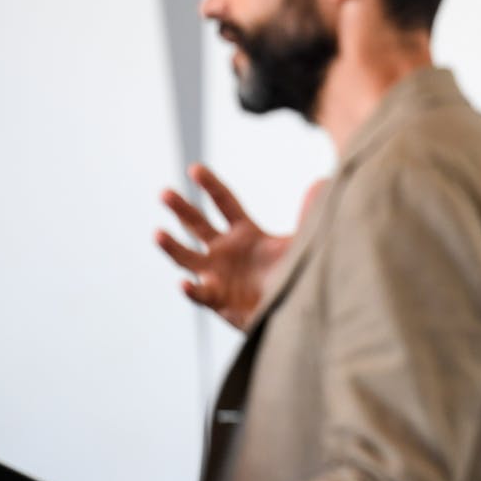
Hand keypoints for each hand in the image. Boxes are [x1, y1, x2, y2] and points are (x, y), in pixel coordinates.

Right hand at [157, 164, 322, 329]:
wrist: (291, 311)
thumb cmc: (293, 274)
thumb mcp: (301, 243)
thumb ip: (308, 215)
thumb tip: (322, 183)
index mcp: (244, 232)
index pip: (224, 203)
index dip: (211, 186)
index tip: (195, 169)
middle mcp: (224, 250)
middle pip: (197, 225)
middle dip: (181, 209)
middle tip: (165, 193)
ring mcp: (216, 275)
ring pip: (187, 258)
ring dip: (172, 246)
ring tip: (157, 233)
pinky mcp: (216, 300)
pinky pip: (199, 294)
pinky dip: (191, 290)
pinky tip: (184, 283)